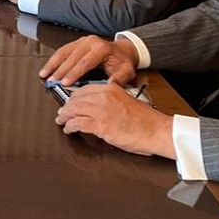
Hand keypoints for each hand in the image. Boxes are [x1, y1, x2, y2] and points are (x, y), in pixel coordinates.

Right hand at [39, 35, 139, 85]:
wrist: (123, 51)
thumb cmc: (123, 62)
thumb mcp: (127, 71)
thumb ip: (119, 78)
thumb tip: (110, 84)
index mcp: (102, 48)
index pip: (85, 62)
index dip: (74, 73)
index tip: (65, 83)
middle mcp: (91, 42)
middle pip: (72, 57)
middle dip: (60, 70)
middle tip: (52, 81)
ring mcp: (82, 41)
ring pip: (64, 52)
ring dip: (53, 64)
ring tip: (44, 74)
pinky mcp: (77, 42)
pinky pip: (63, 50)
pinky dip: (54, 60)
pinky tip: (48, 67)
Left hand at [56, 84, 174, 156]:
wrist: (156, 130)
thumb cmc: (146, 120)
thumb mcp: (126, 100)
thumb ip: (111, 99)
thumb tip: (97, 105)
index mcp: (111, 88)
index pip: (84, 89)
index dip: (74, 97)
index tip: (70, 101)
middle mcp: (104, 96)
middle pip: (76, 99)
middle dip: (66, 107)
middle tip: (62, 113)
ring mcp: (101, 110)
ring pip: (73, 110)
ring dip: (65, 117)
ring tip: (62, 121)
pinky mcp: (100, 125)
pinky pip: (77, 123)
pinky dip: (69, 127)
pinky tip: (69, 129)